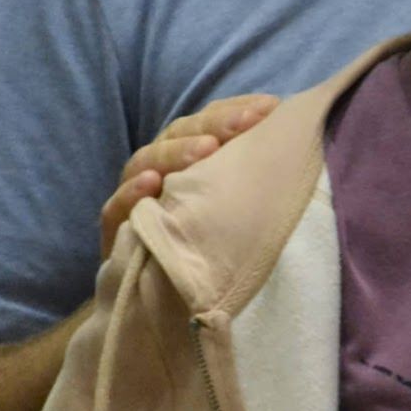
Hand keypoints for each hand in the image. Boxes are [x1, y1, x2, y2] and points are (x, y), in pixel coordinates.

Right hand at [100, 94, 278, 257]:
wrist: (168, 302)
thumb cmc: (209, 248)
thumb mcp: (237, 209)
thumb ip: (253, 176)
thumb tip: (294, 142)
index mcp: (188, 157)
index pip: (207, 122)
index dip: (235, 110)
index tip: (271, 108)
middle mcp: (160, 170)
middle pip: (178, 135)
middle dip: (213, 124)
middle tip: (244, 123)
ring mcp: (135, 199)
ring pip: (146, 162)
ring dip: (175, 152)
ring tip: (206, 148)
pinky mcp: (117, 231)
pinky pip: (115, 209)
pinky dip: (131, 194)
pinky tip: (151, 184)